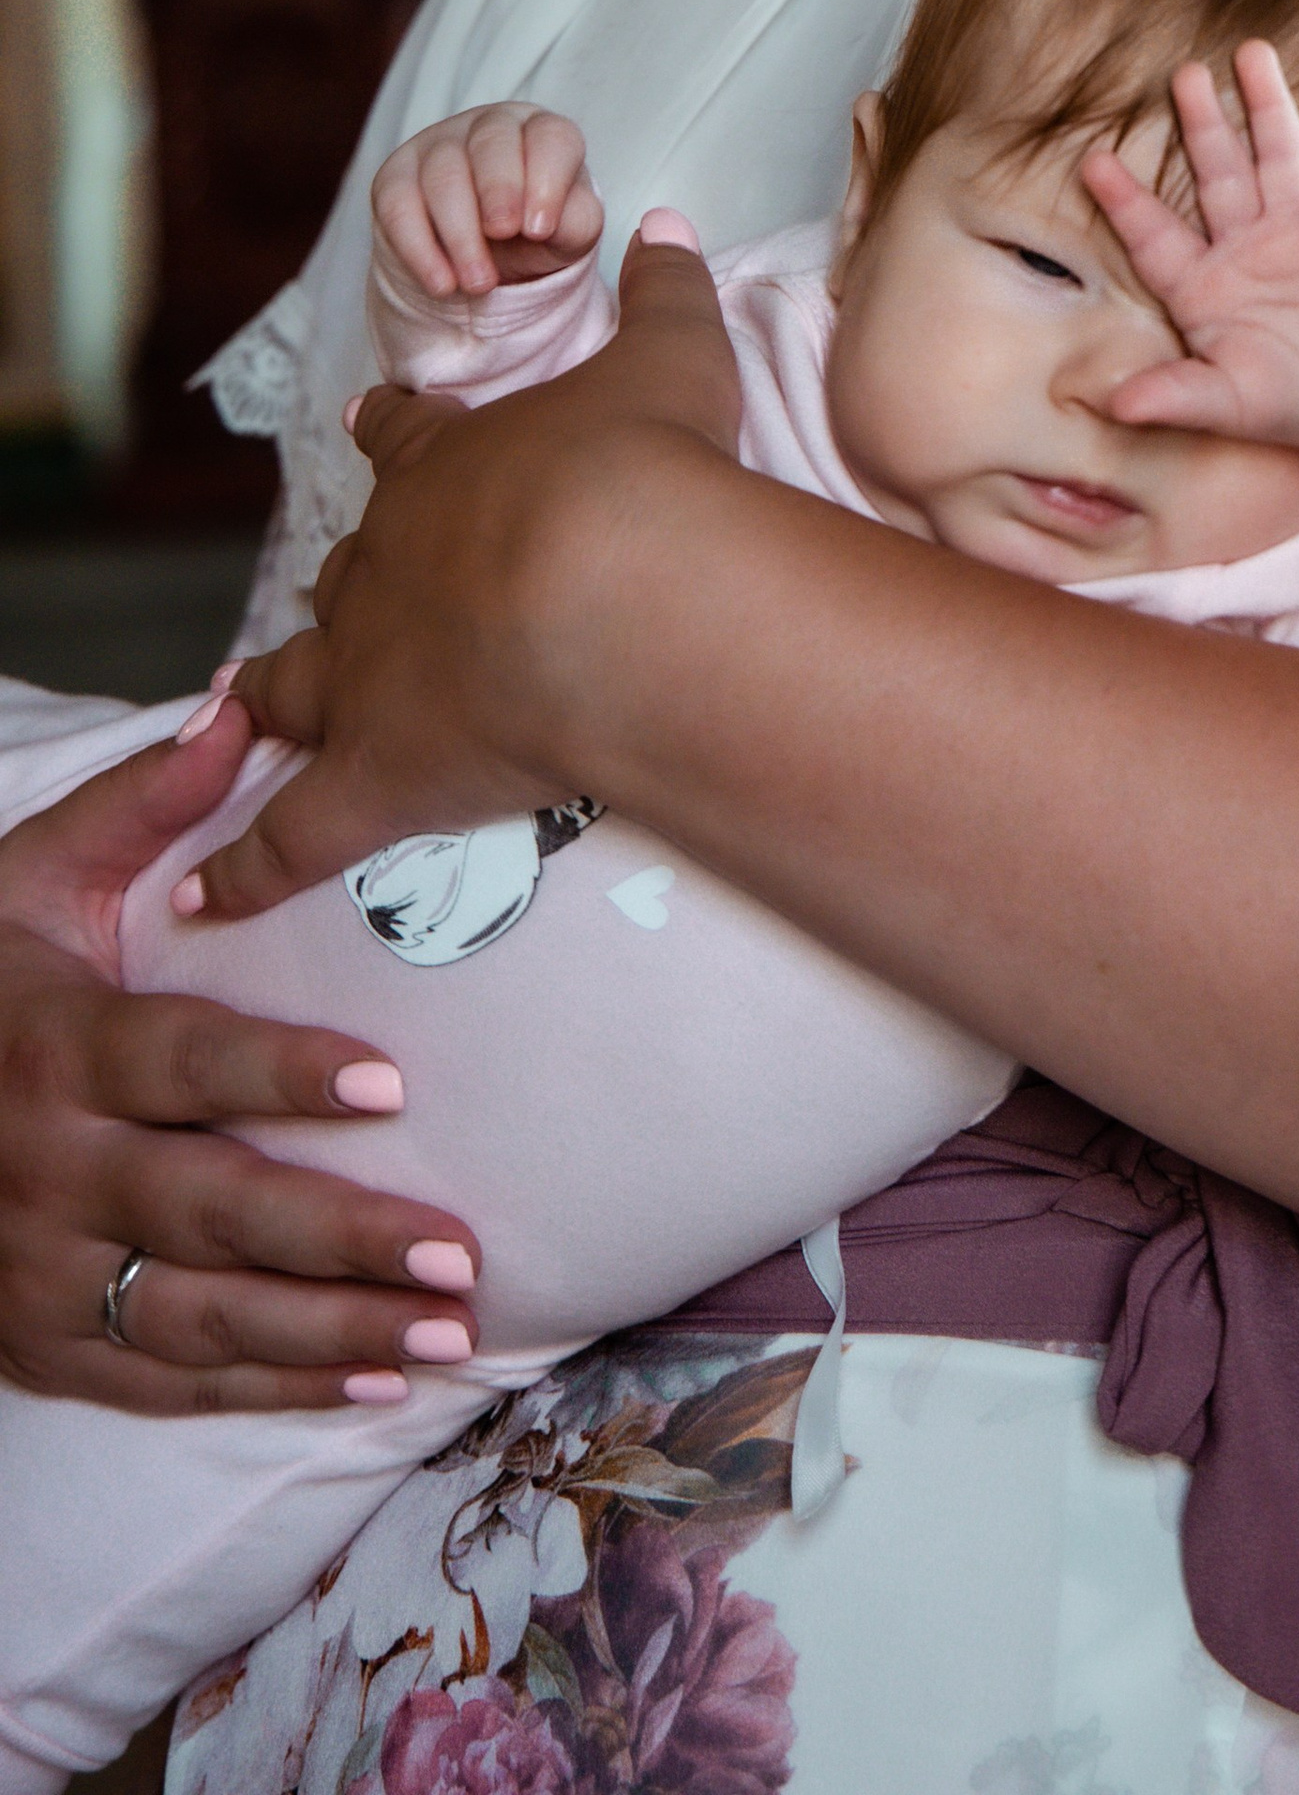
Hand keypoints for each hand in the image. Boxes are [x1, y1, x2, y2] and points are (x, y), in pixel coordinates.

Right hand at [0, 708, 481, 1411]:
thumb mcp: (29, 879)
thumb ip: (139, 803)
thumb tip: (237, 706)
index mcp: (57, 1048)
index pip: (181, 1063)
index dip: (278, 1074)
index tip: (387, 1080)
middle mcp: (50, 1172)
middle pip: (210, 1208)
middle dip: (339, 1236)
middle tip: (457, 1249)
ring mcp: (44, 1274)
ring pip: (202, 1315)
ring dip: (329, 1332)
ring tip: (447, 1332)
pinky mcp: (47, 1345)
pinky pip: (169, 1379)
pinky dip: (272, 1391)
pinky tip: (373, 1384)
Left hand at [199, 228, 743, 919]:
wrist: (623, 585)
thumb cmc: (647, 471)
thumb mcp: (671, 358)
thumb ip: (663, 292)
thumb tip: (667, 225)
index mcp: (446, 472)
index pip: (408, 439)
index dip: (396, 431)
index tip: (376, 419)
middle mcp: (388, 567)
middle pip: (346, 568)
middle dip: (346, 578)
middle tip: (338, 588)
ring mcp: (370, 673)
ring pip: (299, 683)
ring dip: (273, 694)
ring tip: (246, 706)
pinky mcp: (375, 773)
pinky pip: (295, 835)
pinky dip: (249, 868)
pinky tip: (212, 896)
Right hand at [373, 101, 603, 297]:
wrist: (487, 261)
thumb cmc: (536, 234)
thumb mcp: (570, 232)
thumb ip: (576, 222)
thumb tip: (545, 222)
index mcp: (541, 133)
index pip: (551, 137)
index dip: (547, 179)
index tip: (540, 228)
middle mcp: (489, 127)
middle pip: (491, 142)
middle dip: (498, 191)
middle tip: (504, 235)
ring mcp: (437, 146)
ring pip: (442, 175)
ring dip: (461, 234)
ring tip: (480, 283)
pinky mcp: (395, 177)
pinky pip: (398, 205)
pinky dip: (420, 250)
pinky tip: (443, 284)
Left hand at [1082, 43, 1298, 455]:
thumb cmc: (1283, 401)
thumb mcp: (1224, 402)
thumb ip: (1175, 396)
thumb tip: (1115, 406)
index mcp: (1203, 286)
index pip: (1156, 235)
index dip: (1126, 201)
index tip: (1092, 160)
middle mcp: (1245, 247)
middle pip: (1217, 174)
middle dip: (1202, 124)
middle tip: (1182, 73)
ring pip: (1279, 160)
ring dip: (1268, 108)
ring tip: (1253, 53)